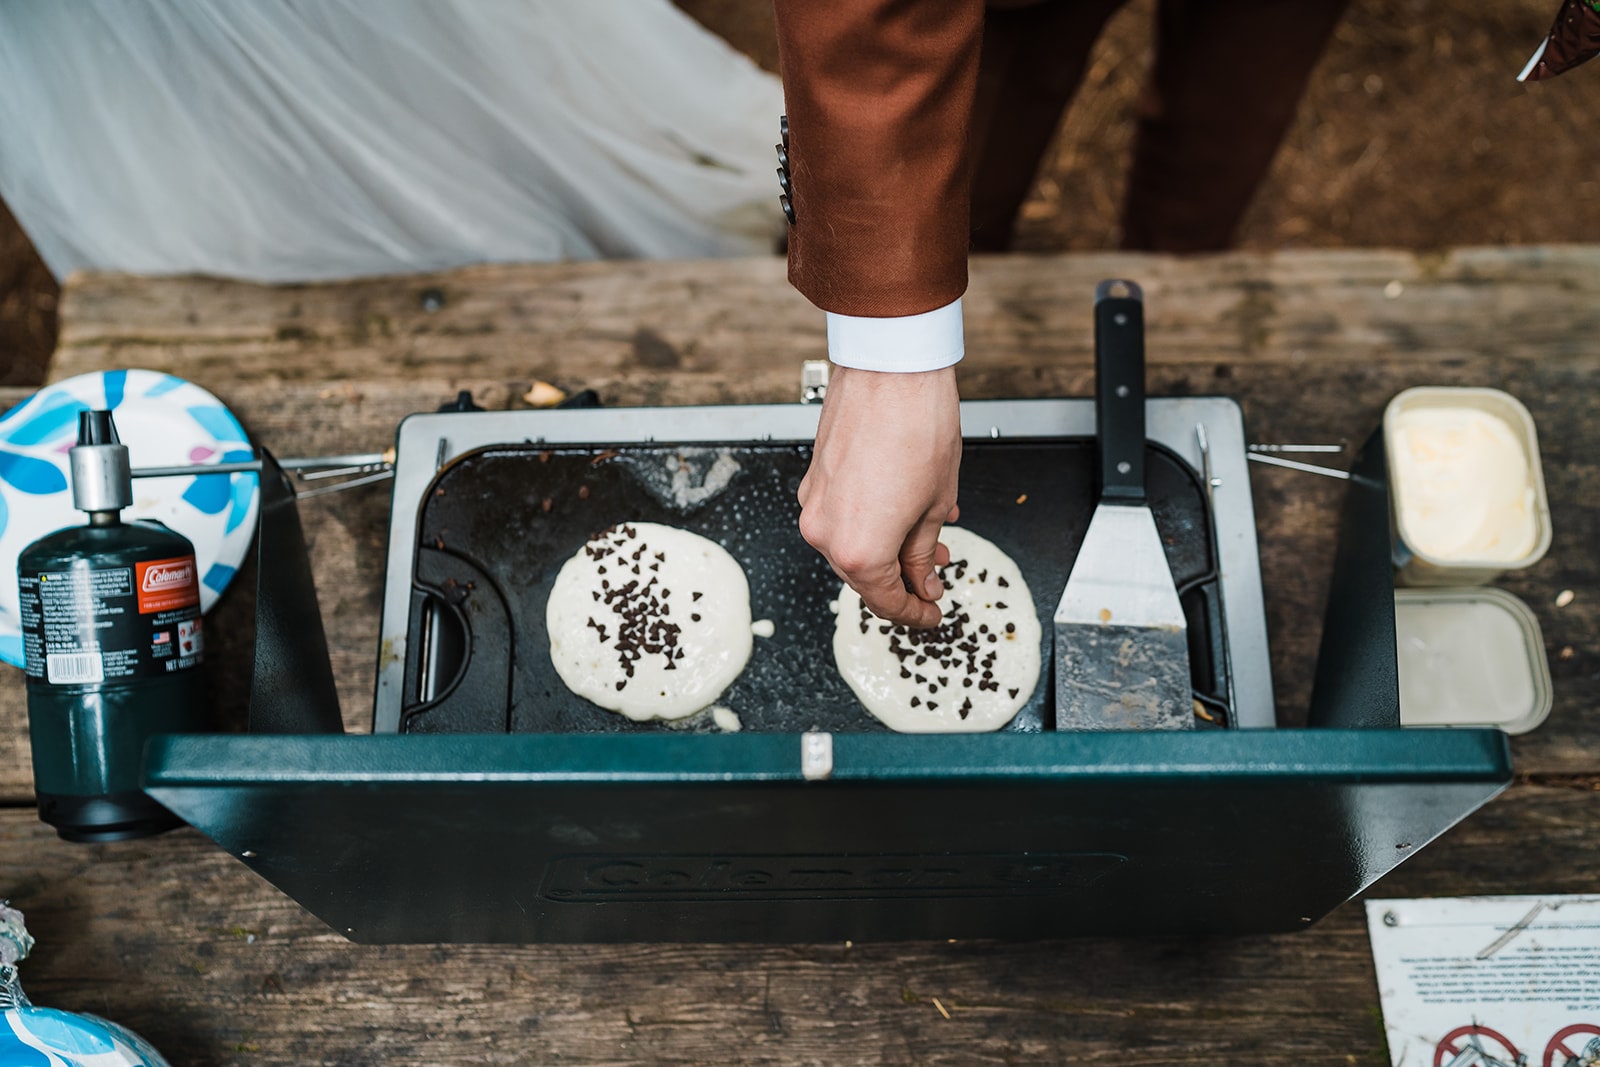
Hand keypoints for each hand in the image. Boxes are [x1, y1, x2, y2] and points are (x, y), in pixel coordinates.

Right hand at [798, 365, 961, 627]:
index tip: (932, 614)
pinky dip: (871, 523)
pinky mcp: (814, 479)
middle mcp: (825, 532)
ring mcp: (814, 503)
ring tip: (927, 537)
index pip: (885, 601)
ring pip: (850, 546)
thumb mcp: (935, 503)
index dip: (914, 613)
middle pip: (864, 576)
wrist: (891, 368)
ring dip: (887, 549)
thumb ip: (923, 553)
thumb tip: (923, 581)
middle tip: (935, 576)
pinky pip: (841, 517)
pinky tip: (902, 511)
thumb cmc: (917, 426)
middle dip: (903, 580)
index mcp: (859, 550)